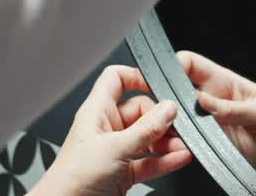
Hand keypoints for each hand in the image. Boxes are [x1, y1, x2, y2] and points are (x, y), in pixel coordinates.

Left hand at [33, 66, 191, 195]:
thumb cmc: (73, 178)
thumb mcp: (115, 148)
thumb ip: (145, 129)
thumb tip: (168, 109)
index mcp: (97, 112)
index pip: (117, 79)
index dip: (138, 77)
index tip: (160, 86)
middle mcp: (106, 128)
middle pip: (140, 111)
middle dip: (161, 119)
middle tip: (177, 125)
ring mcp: (115, 151)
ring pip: (147, 138)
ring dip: (167, 141)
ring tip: (182, 144)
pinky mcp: (122, 173)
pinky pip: (149, 161)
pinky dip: (165, 160)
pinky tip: (179, 158)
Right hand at [176, 50, 255, 188]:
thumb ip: (233, 109)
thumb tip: (203, 101)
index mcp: (227, 83)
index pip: (192, 65)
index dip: (175, 64)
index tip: (163, 74)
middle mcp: (214, 103)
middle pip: (177, 93)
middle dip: (164, 97)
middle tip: (162, 108)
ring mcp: (210, 127)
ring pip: (177, 121)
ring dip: (170, 124)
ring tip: (171, 130)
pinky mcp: (211, 150)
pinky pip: (188, 145)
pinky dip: (179, 146)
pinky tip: (180, 147)